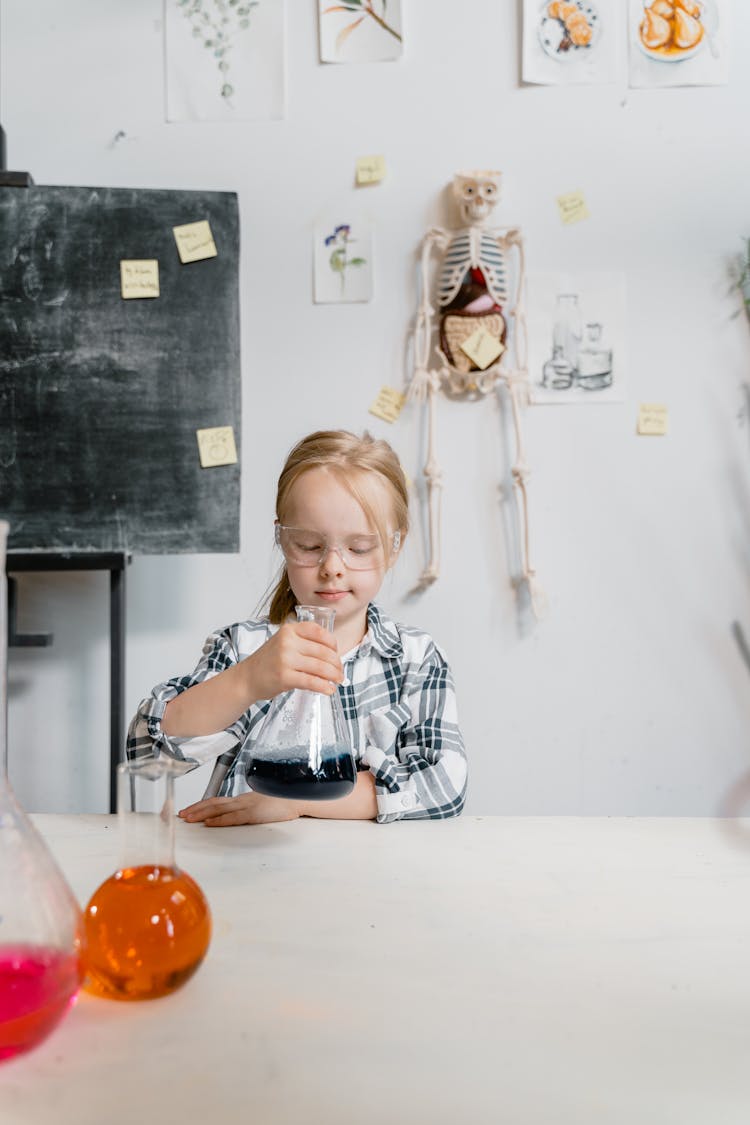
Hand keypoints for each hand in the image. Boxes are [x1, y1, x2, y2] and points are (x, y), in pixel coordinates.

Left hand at [179, 793, 299, 826]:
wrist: (298, 798)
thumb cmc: (283, 803)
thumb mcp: (263, 806)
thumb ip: (250, 809)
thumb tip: (239, 816)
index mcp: (244, 799)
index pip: (217, 801)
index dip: (201, 805)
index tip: (188, 810)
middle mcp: (242, 800)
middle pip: (213, 803)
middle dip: (195, 809)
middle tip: (180, 815)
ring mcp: (247, 806)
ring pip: (219, 809)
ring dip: (202, 814)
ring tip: (188, 819)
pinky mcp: (254, 814)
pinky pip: (233, 817)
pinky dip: (219, 820)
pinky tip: (210, 823)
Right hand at [244, 621, 342, 701]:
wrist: (247, 678)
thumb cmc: (269, 661)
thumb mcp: (284, 643)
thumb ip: (304, 643)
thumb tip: (333, 654)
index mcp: (289, 630)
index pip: (319, 632)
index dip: (333, 644)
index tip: (336, 653)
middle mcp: (287, 642)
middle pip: (323, 652)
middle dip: (337, 664)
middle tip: (340, 672)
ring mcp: (285, 659)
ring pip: (320, 667)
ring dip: (334, 676)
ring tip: (338, 681)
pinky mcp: (284, 677)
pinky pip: (312, 682)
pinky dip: (324, 687)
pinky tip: (329, 690)